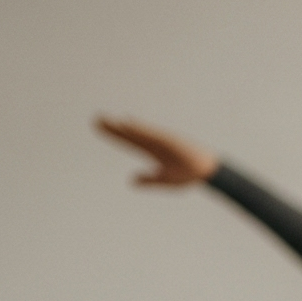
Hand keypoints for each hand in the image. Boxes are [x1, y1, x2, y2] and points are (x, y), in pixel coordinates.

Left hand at [95, 117, 217, 186]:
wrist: (206, 172)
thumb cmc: (189, 175)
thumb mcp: (165, 180)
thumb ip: (148, 180)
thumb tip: (131, 181)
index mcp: (152, 152)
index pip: (129, 141)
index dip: (114, 135)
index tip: (99, 127)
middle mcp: (153, 143)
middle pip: (129, 134)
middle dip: (112, 128)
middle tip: (95, 119)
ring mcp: (160, 140)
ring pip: (136, 132)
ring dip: (120, 126)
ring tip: (103, 119)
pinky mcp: (167, 140)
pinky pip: (150, 134)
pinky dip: (138, 129)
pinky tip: (124, 123)